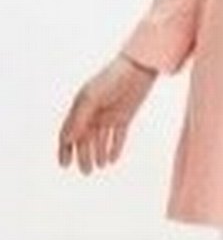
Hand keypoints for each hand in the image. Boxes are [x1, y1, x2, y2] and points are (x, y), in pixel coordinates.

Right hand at [57, 55, 157, 173]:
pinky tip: (113, 160)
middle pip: (85, 138)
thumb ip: (79, 119)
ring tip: (100, 167)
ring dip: (99, 153)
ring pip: (100, 139)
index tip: (65, 166)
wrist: (140, 67)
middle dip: (84, 155)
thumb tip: (66, 140)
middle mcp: (94, 111)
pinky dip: (114, 147)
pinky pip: (117, 136)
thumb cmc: (113, 78)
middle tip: (87, 172)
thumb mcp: (93, 98)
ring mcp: (109, 114)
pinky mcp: (125, 116)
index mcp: (81, 105)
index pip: (68, 131)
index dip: (65, 149)